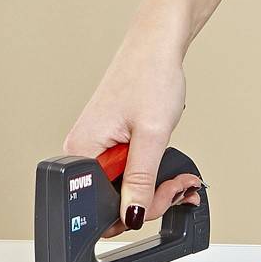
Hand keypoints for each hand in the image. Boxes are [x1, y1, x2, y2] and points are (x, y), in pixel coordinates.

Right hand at [63, 30, 202, 229]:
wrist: (157, 45)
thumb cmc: (149, 75)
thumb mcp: (151, 135)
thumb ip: (140, 180)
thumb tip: (131, 216)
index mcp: (82, 150)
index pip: (102, 207)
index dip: (137, 209)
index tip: (165, 196)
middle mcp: (83, 151)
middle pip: (112, 202)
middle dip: (150, 200)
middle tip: (177, 186)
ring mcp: (97, 147)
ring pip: (123, 189)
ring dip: (154, 189)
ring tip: (178, 179)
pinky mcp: (110, 143)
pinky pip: (127, 173)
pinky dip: (150, 175)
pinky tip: (168, 170)